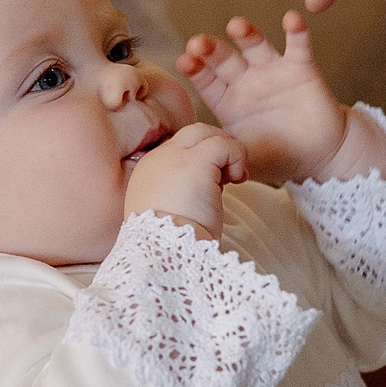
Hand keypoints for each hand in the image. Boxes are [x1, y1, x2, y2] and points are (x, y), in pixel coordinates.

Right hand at [124, 122, 246, 240]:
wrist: (168, 252)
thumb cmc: (174, 244)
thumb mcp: (169, 214)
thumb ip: (182, 193)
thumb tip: (214, 183)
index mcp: (147, 172)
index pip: (179, 150)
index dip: (201, 160)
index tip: (215, 183)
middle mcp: (157, 159)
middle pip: (192, 134)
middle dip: (216, 147)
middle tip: (230, 173)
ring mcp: (175, 157)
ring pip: (207, 134)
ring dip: (227, 153)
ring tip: (235, 178)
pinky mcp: (197, 161)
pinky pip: (224, 144)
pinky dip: (237, 156)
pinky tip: (238, 179)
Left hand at [179, 14, 347, 184]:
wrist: (318, 156)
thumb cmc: (278, 157)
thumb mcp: (247, 158)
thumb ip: (229, 152)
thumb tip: (204, 155)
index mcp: (227, 101)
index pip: (206, 80)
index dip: (196, 70)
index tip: (184, 61)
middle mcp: (246, 80)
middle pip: (224, 59)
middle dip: (211, 49)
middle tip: (198, 43)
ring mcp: (272, 71)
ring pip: (256, 45)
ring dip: (246, 33)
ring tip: (236, 26)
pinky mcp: (301, 68)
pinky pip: (298, 46)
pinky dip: (296, 31)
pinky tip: (291, 19)